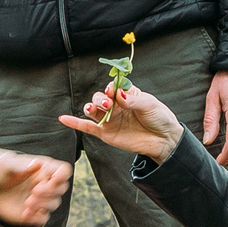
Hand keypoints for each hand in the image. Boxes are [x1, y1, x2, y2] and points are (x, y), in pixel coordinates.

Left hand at [0, 153, 71, 226]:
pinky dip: (36, 217)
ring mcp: (41, 199)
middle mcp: (45, 183)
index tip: (53, 179)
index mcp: (43, 168)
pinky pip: (43, 218)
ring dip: (44, 204)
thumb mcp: (6, 163)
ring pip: (55, 203)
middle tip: (34, 191)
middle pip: (62, 188)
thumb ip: (20, 163)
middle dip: (50, 191)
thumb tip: (36, 164)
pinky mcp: (34, 213)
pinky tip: (24, 213)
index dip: (62, 175)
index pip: (63, 170)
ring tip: (27, 202)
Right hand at [61, 83, 181, 162]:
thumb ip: (132, 100)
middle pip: (99, 98)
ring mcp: (109, 119)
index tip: (113, 90)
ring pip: (93, 110)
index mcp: (126, 94)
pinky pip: (87, 127)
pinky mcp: (106, 133)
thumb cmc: (159, 118)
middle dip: (100, 99)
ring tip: (93, 109)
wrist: (164, 139)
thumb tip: (118, 95)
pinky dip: (75, 123)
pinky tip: (64, 118)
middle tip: (108, 104)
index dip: (110, 87)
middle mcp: (115, 105)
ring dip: (91, 107)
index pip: (112, 87)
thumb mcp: (149, 105)